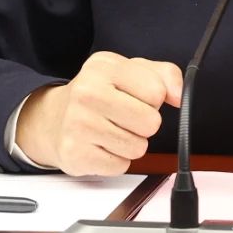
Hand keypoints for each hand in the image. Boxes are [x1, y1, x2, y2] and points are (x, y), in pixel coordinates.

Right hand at [15, 51, 181, 175]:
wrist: (54, 118)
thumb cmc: (98, 93)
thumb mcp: (130, 71)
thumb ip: (164, 75)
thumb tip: (179, 95)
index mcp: (104, 67)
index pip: (156, 92)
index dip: (155, 99)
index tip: (139, 97)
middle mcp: (87, 93)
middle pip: (150, 122)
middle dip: (145, 124)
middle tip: (126, 117)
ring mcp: (79, 124)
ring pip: (138, 147)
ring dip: (131, 143)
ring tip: (112, 130)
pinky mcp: (76, 153)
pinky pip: (120, 165)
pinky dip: (116, 159)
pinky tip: (101, 144)